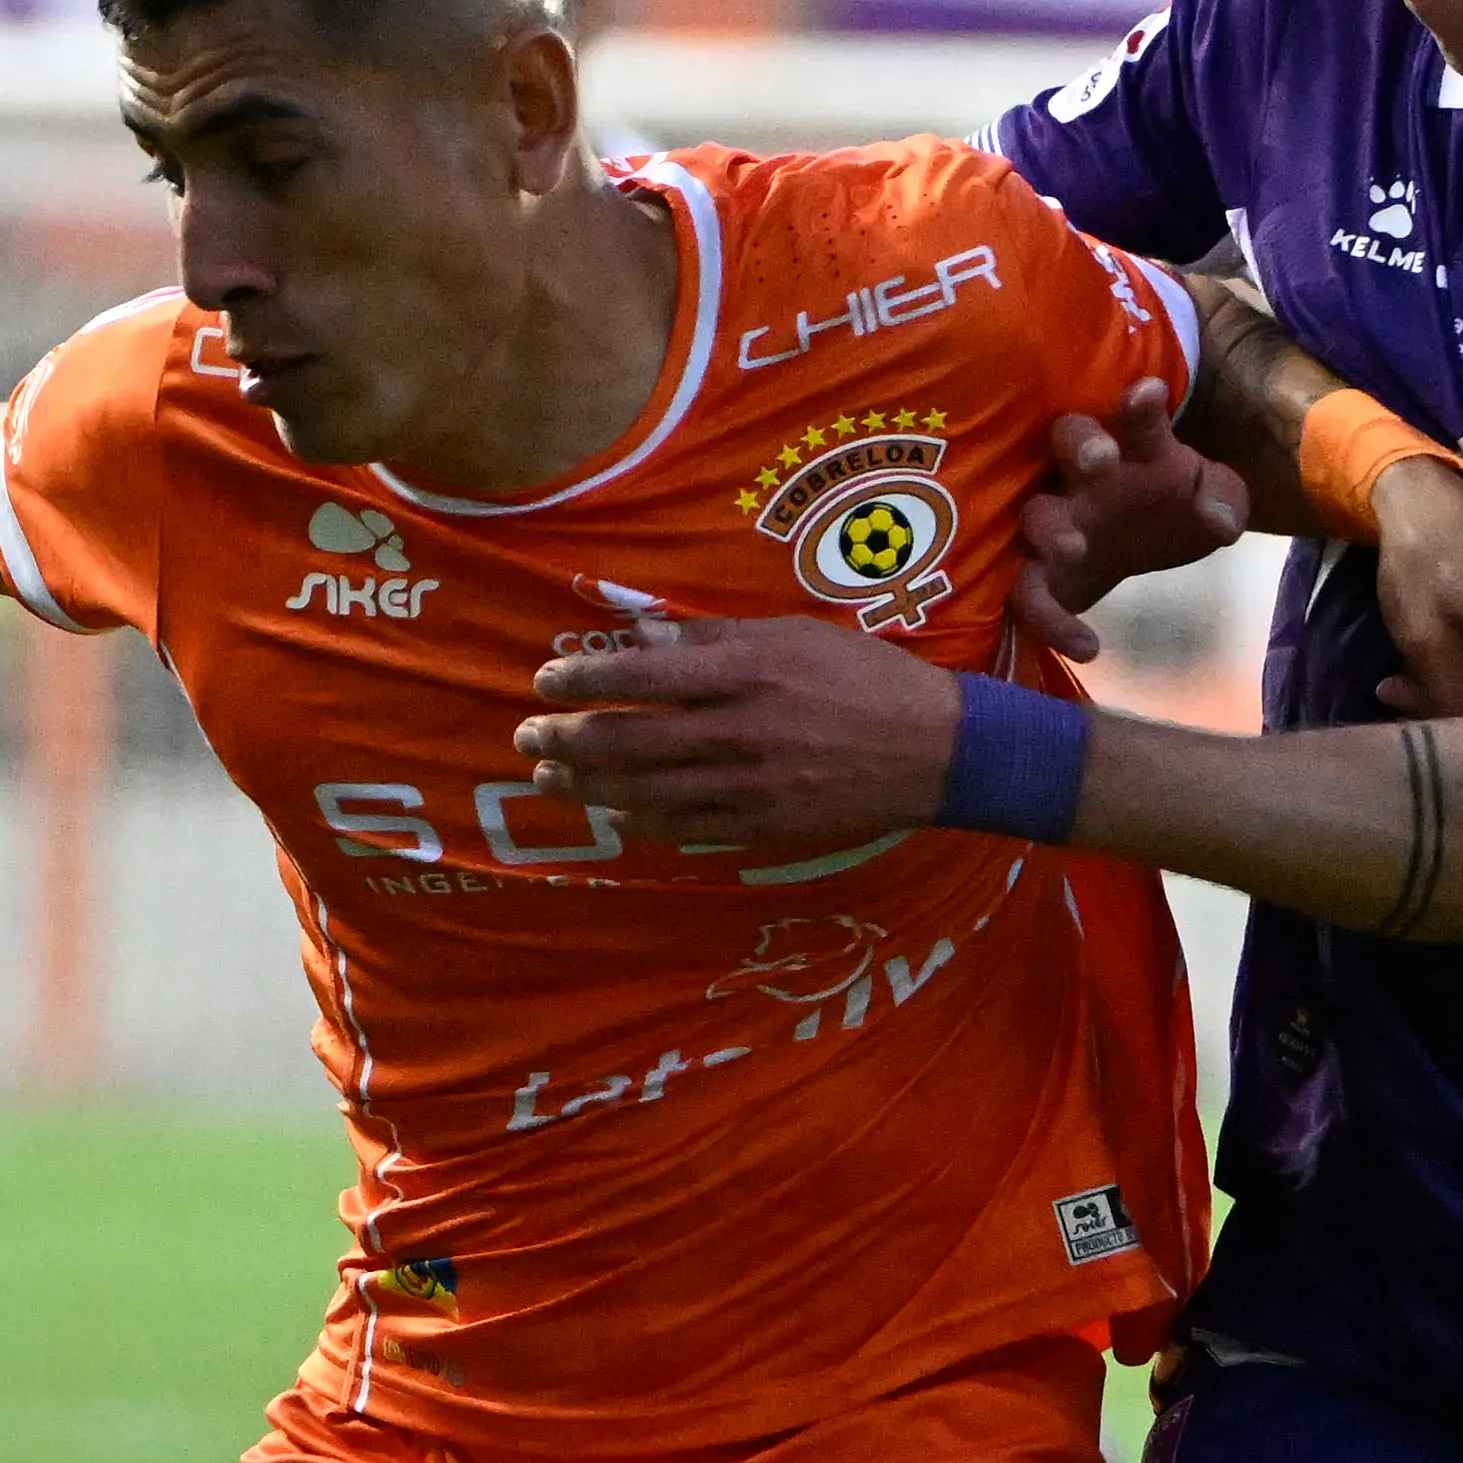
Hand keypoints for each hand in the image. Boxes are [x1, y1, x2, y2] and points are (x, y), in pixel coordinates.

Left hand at [515, 617, 966, 863]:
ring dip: (587, 789)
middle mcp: (740, 731)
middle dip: (565, 743)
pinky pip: (685, 829)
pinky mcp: (763, 825)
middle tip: (525, 739)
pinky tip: (616, 814)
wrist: (936, 750)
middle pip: (628, 742)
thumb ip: (717, 638)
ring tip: (551, 780)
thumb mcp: (795, 634)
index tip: (545, 680)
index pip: (641, 678)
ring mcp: (750, 787)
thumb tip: (645, 638)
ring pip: (644, 793)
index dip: (583, 681)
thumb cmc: (865, 677)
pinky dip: (641, 822)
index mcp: (748, 673)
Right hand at [1006, 390, 1252, 662]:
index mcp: (1127, 445)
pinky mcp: (1033, 573)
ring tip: (1074, 548)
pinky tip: (1089, 648)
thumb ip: (1223, 500)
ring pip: (1034, 516)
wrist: (1131, 545)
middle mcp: (1081, 476)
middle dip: (1083, 445)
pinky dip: (1051, 622)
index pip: (1133, 419)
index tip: (1152, 393)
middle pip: (1066, 442)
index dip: (1140, 408)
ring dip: (1051, 530)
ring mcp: (1050, 523)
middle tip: (1102, 459)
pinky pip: (1027, 594)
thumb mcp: (1209, 501)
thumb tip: (1219, 521)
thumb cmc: (1166, 508)